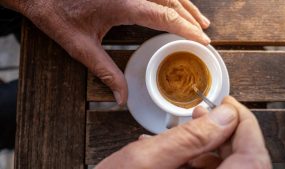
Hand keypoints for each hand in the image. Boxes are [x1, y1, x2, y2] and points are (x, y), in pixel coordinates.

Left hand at [1, 0, 210, 104]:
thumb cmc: (57, 14)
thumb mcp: (81, 47)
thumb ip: (105, 72)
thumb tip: (121, 97)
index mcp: (123, 3)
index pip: (164, 15)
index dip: (187, 27)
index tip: (203, 40)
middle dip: (191, 16)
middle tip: (205, 32)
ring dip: (185, 4)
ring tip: (198, 19)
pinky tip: (175, 5)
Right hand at [95, 96, 270, 168]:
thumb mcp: (146, 159)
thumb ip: (189, 138)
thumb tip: (225, 115)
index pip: (252, 156)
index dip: (245, 124)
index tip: (229, 104)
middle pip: (242, 159)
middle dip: (224, 130)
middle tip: (205, 112)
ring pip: (223, 165)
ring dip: (208, 143)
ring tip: (187, 126)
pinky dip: (195, 156)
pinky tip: (176, 146)